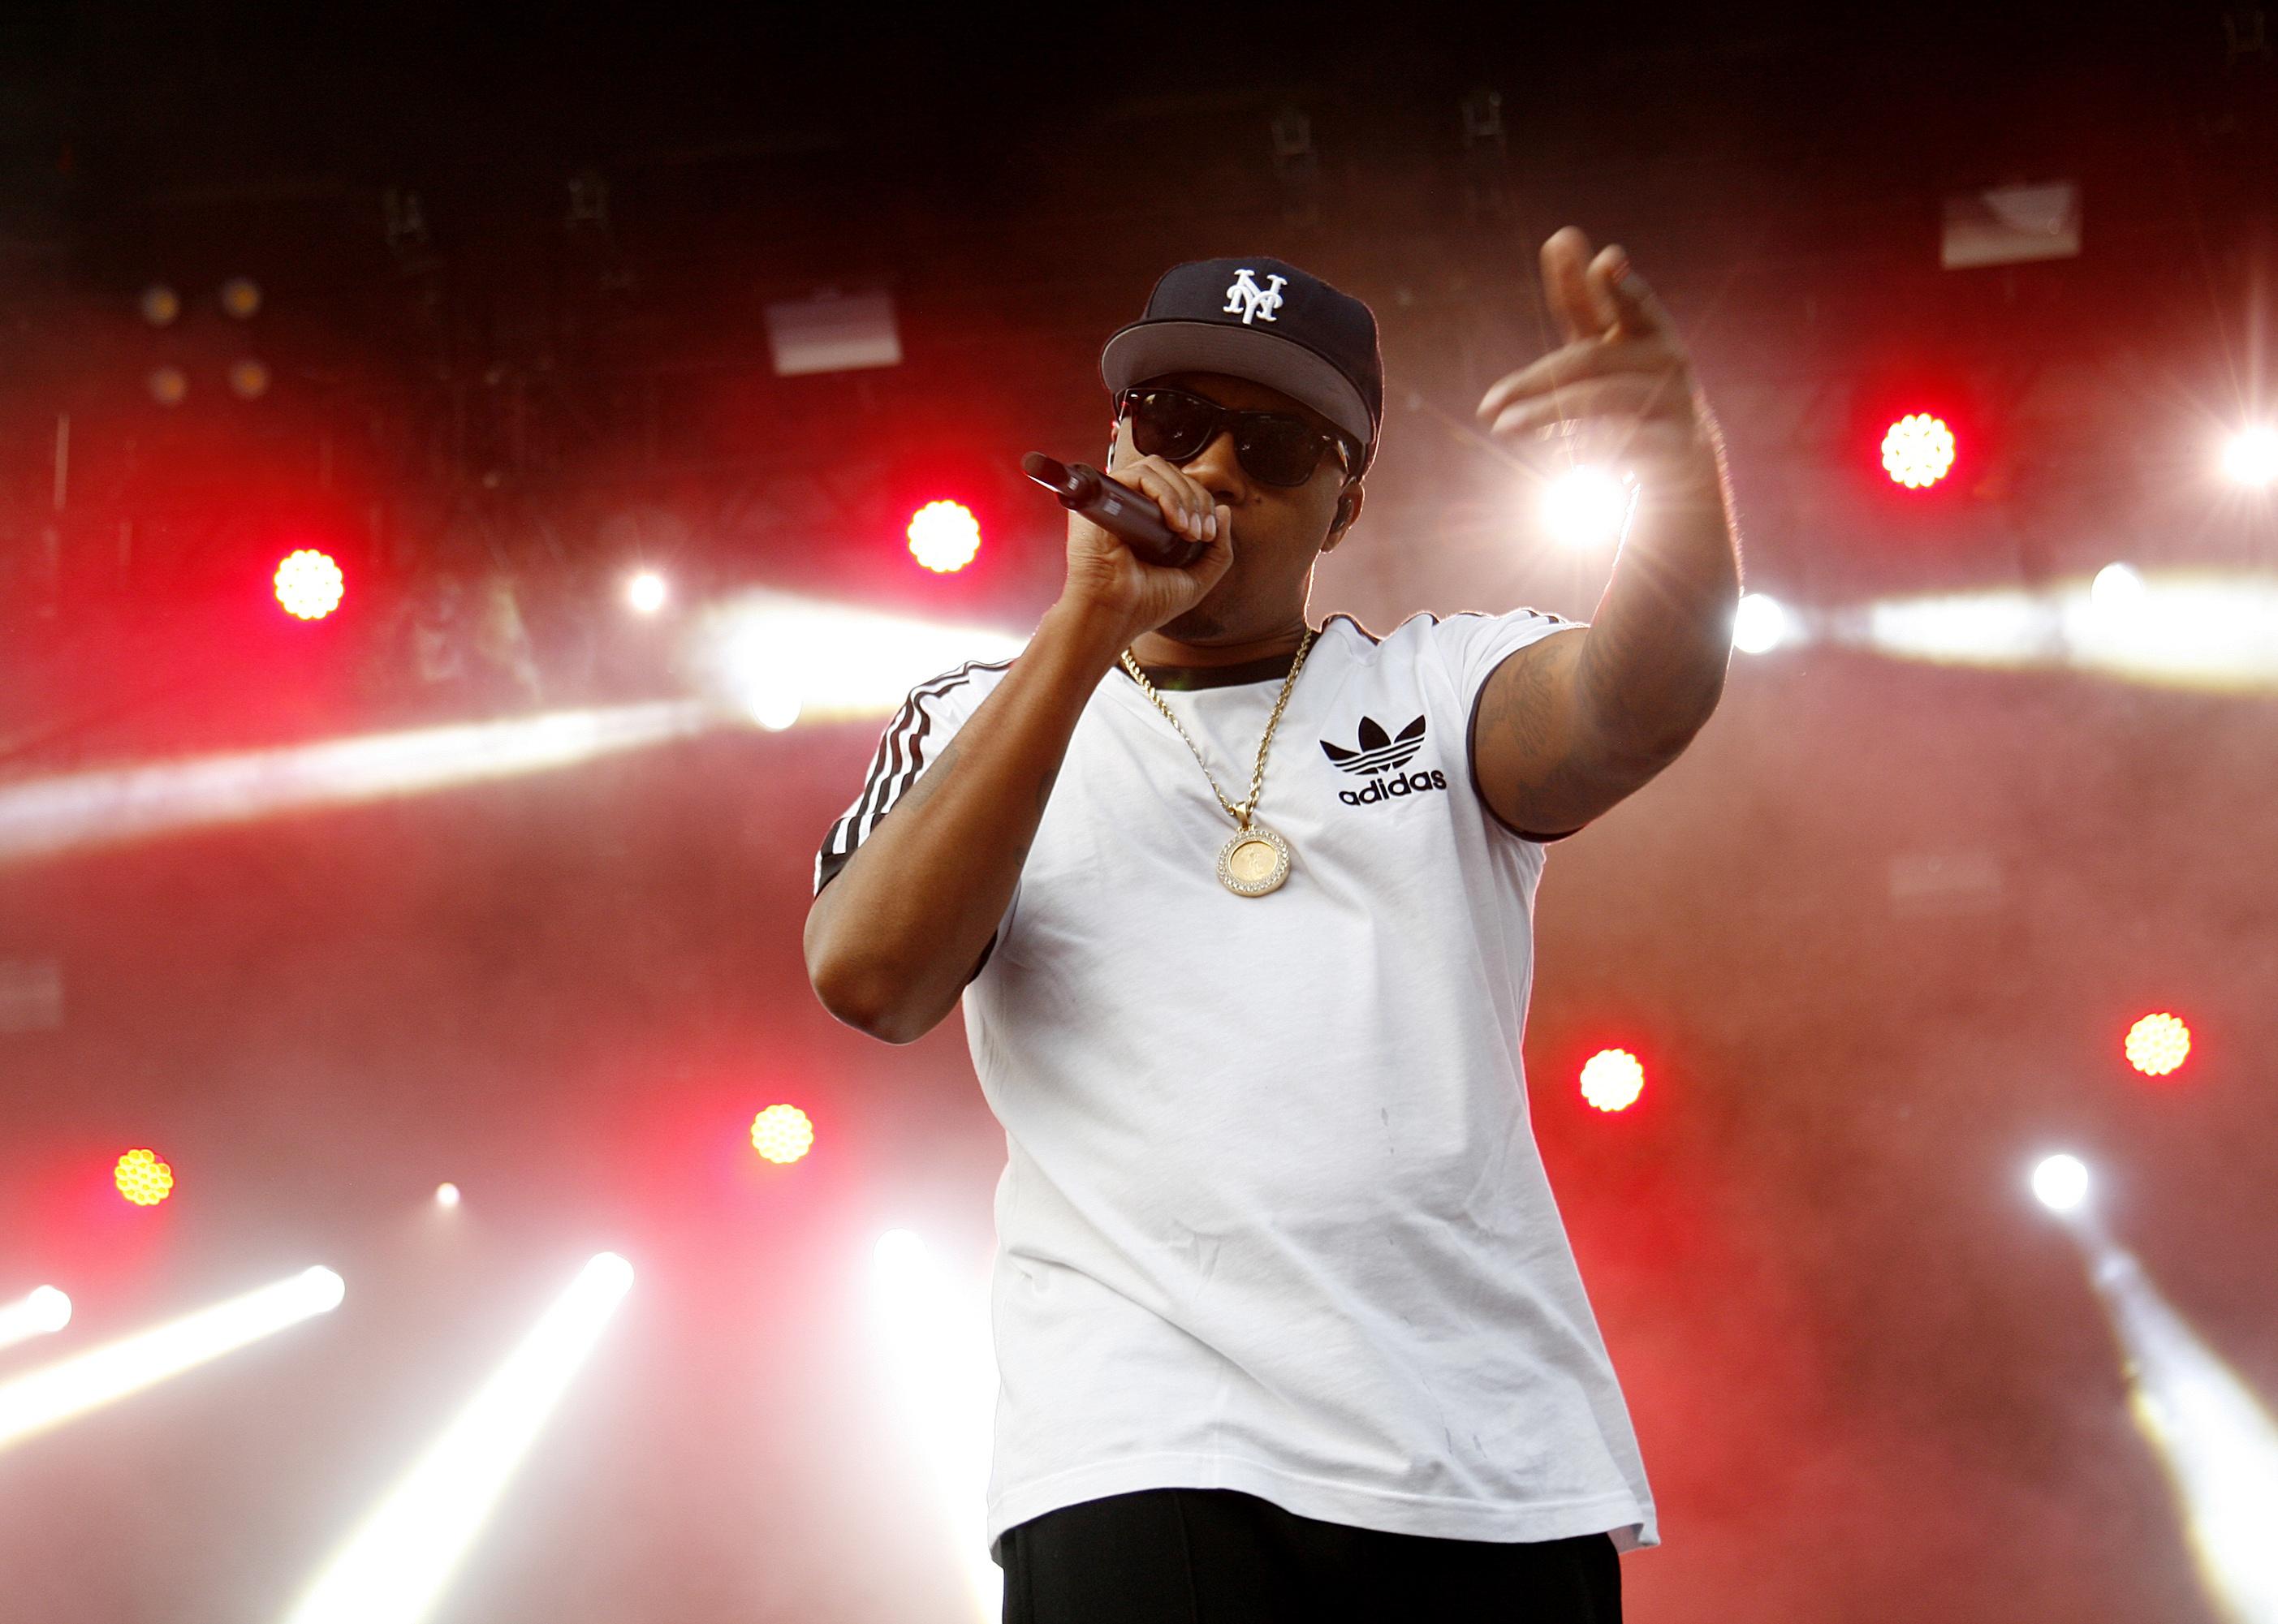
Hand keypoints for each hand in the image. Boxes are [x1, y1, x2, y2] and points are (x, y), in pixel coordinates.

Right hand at [1056, 452, 1233, 646]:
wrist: (1112, 614)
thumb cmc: (1144, 604)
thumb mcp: (1195, 580)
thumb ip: (1219, 551)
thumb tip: (1225, 510)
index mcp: (1146, 520)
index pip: (1178, 488)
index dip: (1201, 503)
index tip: (1207, 535)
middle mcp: (1128, 506)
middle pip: (1171, 474)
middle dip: (1196, 499)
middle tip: (1200, 533)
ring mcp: (1114, 500)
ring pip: (1156, 468)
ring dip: (1183, 496)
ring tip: (1187, 530)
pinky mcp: (1102, 497)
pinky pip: (1139, 475)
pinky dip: (1164, 494)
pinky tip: (1173, 523)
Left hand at [1476, 227, 1722, 495]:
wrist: (1683, 455)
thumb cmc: (1629, 388)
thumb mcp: (1603, 345)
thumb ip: (1582, 299)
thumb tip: (1561, 235)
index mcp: (1647, 328)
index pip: (1624, 303)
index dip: (1615, 285)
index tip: (1607, 262)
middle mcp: (1665, 358)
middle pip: (1590, 360)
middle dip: (1534, 381)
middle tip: (1488, 406)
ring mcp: (1673, 400)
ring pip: (1599, 400)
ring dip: (1546, 414)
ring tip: (1501, 429)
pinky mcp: (1676, 443)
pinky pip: (1624, 444)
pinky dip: (1588, 448)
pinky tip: (1561, 460)